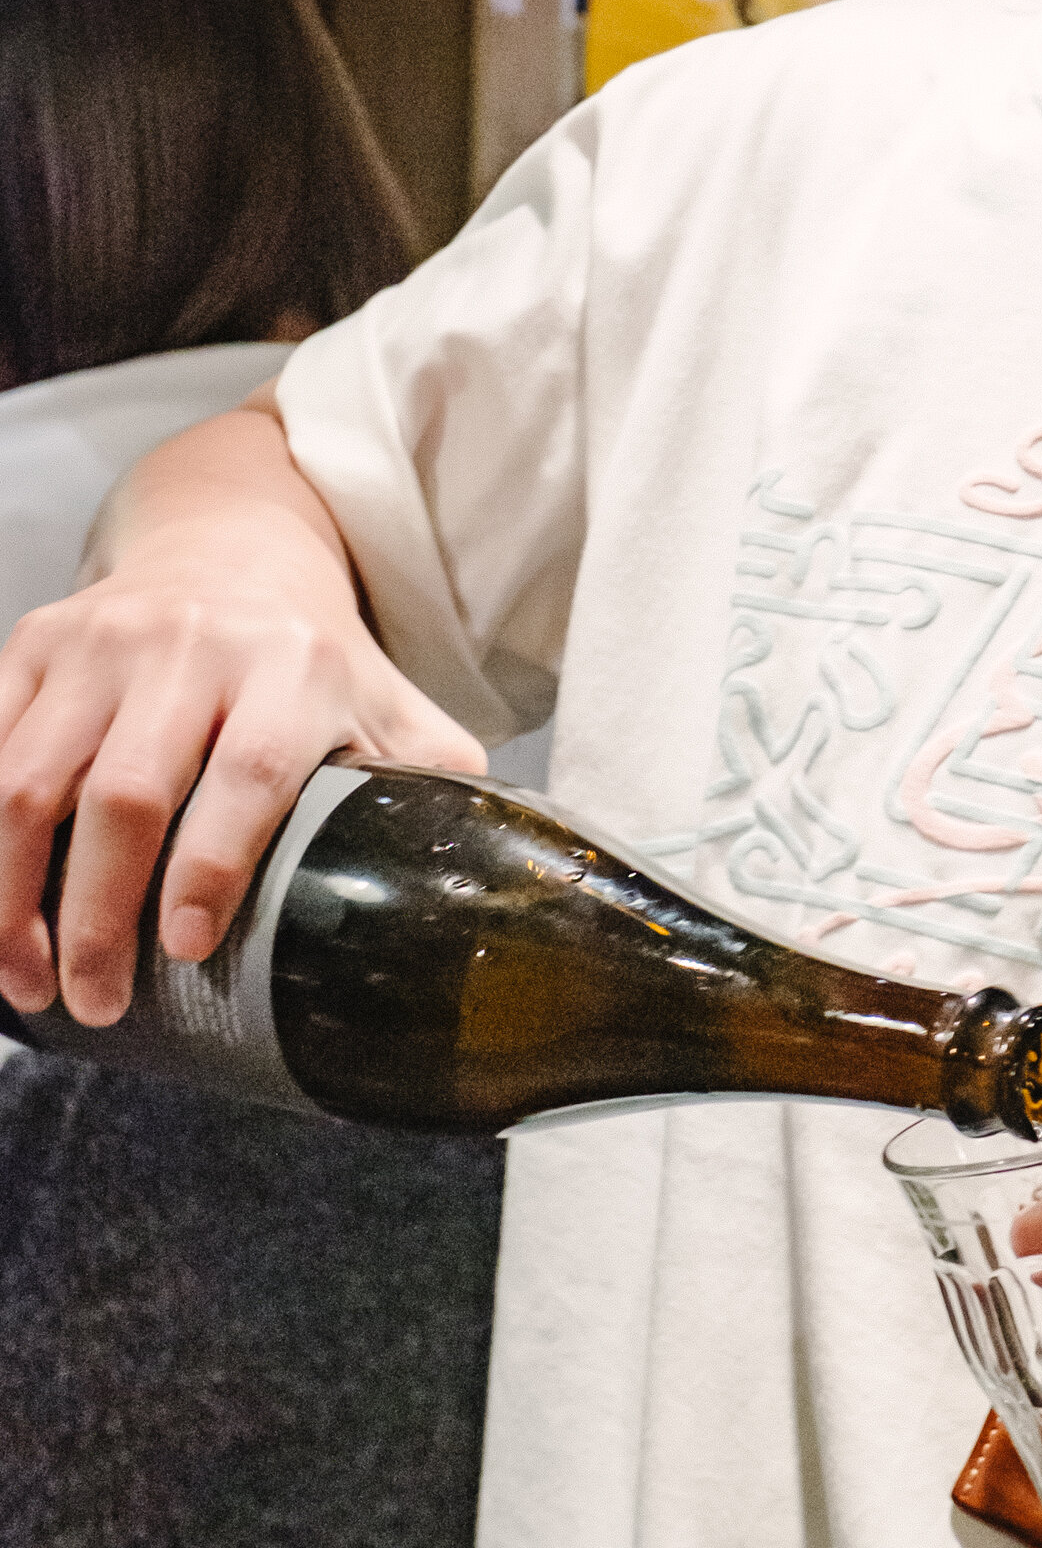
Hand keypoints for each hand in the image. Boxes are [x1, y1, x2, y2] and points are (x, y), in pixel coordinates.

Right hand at [0, 525, 484, 1026]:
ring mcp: (104, 641)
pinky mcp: (36, 642)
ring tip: (26, 980)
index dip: (214, 866)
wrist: (231, 544)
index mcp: (295, 666)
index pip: (250, 773)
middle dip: (100, 915)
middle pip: (127, 793)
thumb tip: (488, 883)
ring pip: (30, 781)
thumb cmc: (310, 657)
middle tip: (96, 1002)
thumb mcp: (383, 702)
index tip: (185, 948)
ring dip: (13, 897)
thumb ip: (428, 781)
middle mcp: (194, 644)